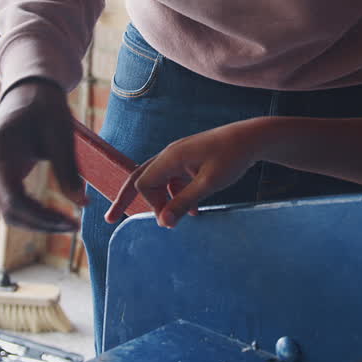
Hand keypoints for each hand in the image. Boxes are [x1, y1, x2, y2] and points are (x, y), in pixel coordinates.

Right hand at [0, 78, 87, 232]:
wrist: (29, 89)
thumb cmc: (46, 107)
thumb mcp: (61, 136)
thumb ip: (69, 170)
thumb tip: (82, 204)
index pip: (14, 201)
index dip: (43, 218)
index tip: (72, 223)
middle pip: (9, 211)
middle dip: (42, 224)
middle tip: (74, 226)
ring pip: (8, 210)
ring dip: (38, 220)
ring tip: (68, 222)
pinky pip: (10, 200)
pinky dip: (33, 210)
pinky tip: (56, 212)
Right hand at [107, 120, 264, 227]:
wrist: (251, 138)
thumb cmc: (232, 158)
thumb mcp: (209, 184)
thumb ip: (184, 202)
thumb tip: (162, 223)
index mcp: (170, 157)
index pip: (143, 184)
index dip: (151, 205)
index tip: (169, 219)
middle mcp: (169, 154)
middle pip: (139, 178)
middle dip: (126, 199)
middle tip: (110, 220)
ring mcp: (179, 156)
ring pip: (158, 181)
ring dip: (162, 201)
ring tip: (172, 221)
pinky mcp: (189, 160)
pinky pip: (173, 180)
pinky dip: (177, 196)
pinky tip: (192, 211)